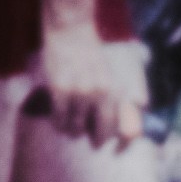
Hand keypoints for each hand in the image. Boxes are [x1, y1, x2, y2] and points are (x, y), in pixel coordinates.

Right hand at [28, 29, 151, 149]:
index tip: (113, 149)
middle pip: (98, 133)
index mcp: (114, 90)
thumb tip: (115, 126)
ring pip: (75, 128)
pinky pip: (58, 118)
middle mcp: (99, 94)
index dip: (119, 143)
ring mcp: (78, 93)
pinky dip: (58, 124)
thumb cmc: (90, 54)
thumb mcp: (108, 75)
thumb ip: (112, 98)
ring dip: (72, 132)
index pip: (122, 127)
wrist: (71, 32)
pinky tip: (58, 123)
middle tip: (91, 142)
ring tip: (71, 130)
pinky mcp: (59, 90)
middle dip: (95, 141)